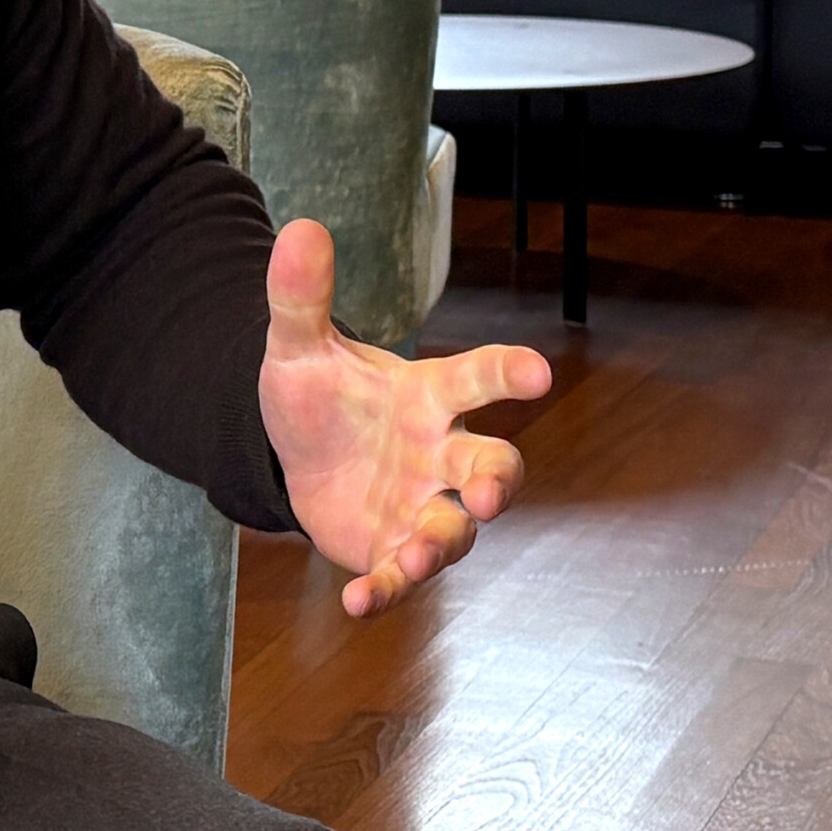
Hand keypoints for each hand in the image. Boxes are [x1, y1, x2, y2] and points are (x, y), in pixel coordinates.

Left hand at [257, 220, 552, 616]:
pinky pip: (399, 576)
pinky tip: (356, 602)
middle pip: (492, 467)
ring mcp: (421, 506)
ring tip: (421, 549)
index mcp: (428, 395)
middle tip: (488, 493)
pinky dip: (385, 590)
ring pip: (455, 531)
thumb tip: (298, 227)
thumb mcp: (298, 346)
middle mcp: (440, 454)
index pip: (479, 377)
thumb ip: (301, 297)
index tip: (538, 369)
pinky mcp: (392, 547)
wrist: (294, 450)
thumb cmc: (321, 394)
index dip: (509, 373)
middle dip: (497, 481)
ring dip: (443, 540)